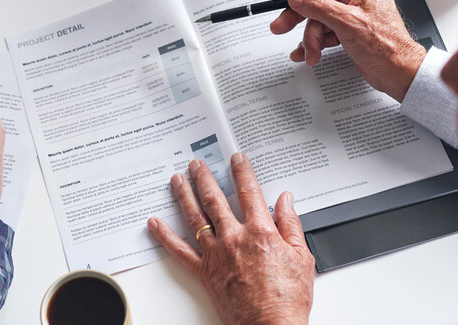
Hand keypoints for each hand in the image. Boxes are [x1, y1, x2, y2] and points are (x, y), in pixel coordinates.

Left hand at [148, 154, 314, 324]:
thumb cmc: (287, 299)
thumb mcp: (302, 258)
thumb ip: (292, 225)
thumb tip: (287, 201)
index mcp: (260, 232)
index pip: (249, 192)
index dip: (242, 172)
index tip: (236, 159)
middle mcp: (234, 239)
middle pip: (214, 199)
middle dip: (204, 178)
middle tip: (196, 164)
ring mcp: (216, 254)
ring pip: (195, 218)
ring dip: (184, 195)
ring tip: (177, 180)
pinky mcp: (205, 272)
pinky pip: (180, 252)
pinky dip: (165, 237)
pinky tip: (155, 224)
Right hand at [269, 0, 425, 101]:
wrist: (398, 75)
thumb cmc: (387, 48)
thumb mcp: (347, 23)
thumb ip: (319, 7)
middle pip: (318, 1)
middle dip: (300, 18)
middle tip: (281, 25)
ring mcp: (352, 14)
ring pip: (318, 20)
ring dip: (310, 38)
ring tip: (309, 52)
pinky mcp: (348, 29)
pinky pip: (324, 31)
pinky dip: (315, 43)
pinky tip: (310, 53)